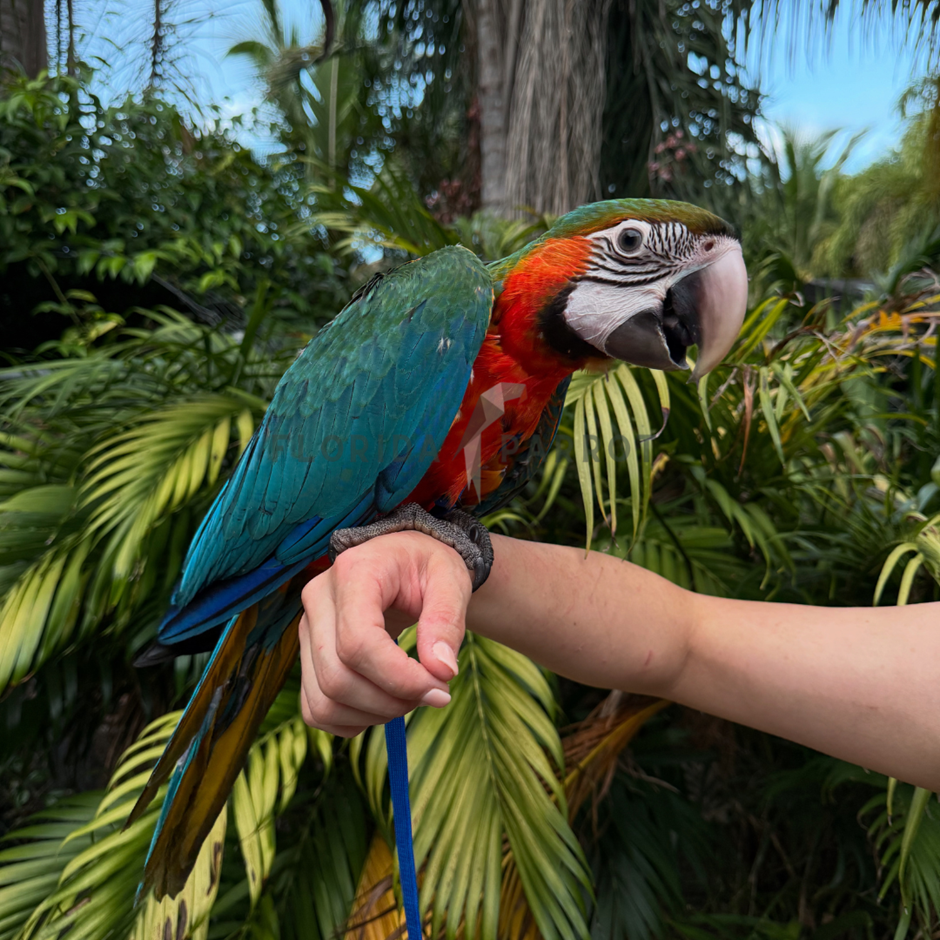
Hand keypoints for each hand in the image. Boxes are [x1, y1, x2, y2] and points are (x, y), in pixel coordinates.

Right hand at [299, 531, 474, 736]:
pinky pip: (317, 709)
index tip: (440, 688)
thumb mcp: (451, 581)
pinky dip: (352, 720)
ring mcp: (307, 629)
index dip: (399, 678)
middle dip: (391, 701)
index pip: (358, 642)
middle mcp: (318, 600)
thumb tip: (442, 671)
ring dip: (373, 715)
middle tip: (433, 693)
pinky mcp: (308, 655)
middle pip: (337, 677)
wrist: (406, 561)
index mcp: (353, 573)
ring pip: (323, 700)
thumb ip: (447, 622)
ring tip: (411, 697)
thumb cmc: (428, 566)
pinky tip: (384, 702)